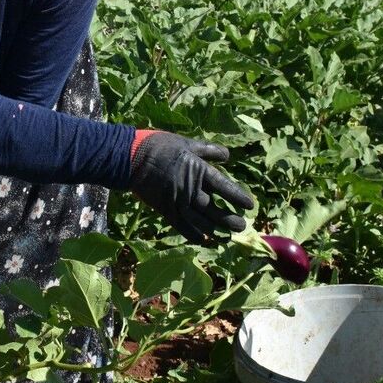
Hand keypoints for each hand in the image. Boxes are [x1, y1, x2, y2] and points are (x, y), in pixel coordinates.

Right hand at [128, 130, 253, 243]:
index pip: (224, 187)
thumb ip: (209, 150)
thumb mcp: (188, 143)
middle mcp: (191, 190)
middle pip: (215, 209)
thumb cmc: (161, 147)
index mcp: (199, 171)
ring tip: (227, 235)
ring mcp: (178, 202)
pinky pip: (182, 226)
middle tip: (242, 226)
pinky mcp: (166, 210)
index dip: (237, 197)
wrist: (132, 159)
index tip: (249, 206)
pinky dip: (193, 234)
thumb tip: (228, 156)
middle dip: (230, 219)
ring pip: (201, 220)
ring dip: (215, 229)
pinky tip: (203, 239)